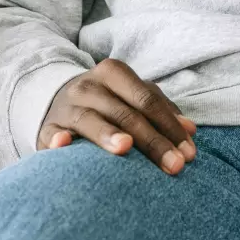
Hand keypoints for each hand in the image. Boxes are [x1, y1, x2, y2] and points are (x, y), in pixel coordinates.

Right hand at [37, 58, 198, 175]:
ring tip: (125, 148)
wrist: (58, 101)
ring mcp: (67, 106)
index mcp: (114, 72)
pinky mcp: (48, 128)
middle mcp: (89, 85)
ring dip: (108, 134)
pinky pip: (53, 134)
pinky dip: (58, 139)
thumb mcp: (131, 98)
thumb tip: (191, 130)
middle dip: (153, 141)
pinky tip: (64, 145)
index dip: (171, 126)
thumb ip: (160, 110)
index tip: (190, 154)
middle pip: (126, 113)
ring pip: (90, 120)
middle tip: (175, 166)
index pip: (148, 99)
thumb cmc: (106, 103)